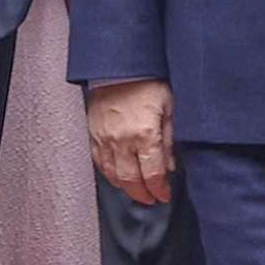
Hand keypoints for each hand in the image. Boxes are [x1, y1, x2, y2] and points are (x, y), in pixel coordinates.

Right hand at [89, 78, 175, 203]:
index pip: (152, 175)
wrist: (118, 66)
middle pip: (132, 181)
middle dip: (144, 194)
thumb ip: (169, 139)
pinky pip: (99, 162)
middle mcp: (123, 141)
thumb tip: (171, 165)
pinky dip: (109, 174)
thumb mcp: (168, 107)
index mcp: (145, 135)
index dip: (160, 190)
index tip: (164, 194)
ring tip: (137, 190)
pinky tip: (118, 177)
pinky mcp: (93, 134)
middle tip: (152, 198)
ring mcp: (105, 139)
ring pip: (113, 175)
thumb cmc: (147, 82)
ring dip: (126, 187)